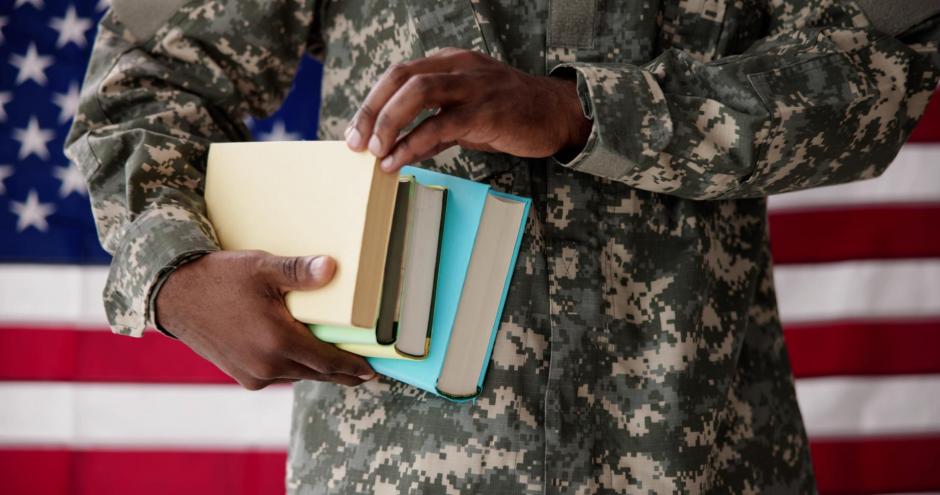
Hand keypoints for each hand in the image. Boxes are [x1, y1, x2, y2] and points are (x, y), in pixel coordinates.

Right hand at [155, 250, 375, 389]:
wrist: (175, 297)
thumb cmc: (219, 278)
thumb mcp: (262, 267)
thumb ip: (299, 271)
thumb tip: (331, 268)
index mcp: (278, 341)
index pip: (328, 362)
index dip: (352, 367)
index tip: (371, 372)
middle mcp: (267, 365)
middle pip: (316, 373)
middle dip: (341, 374)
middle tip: (363, 374)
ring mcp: (253, 373)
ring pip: (298, 375)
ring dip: (316, 370)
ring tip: (335, 364)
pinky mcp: (242, 376)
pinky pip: (278, 375)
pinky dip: (293, 368)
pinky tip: (300, 358)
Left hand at [344, 47, 592, 171]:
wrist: (559, 114)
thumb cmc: (512, 115)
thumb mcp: (468, 116)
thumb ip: (435, 127)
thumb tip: (400, 151)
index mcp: (450, 62)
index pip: (399, 75)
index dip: (372, 102)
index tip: (356, 133)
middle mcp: (458, 66)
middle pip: (401, 77)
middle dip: (372, 110)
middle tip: (356, 143)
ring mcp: (474, 86)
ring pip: (417, 92)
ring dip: (389, 123)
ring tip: (376, 153)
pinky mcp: (487, 111)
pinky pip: (441, 123)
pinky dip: (414, 143)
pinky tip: (399, 162)